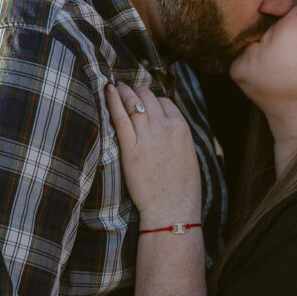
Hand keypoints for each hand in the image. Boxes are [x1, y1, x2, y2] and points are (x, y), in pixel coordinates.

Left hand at [105, 81, 201, 223]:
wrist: (172, 209)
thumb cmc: (182, 189)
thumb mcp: (188, 156)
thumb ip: (177, 138)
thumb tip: (168, 130)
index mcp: (182, 129)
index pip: (165, 102)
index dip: (153, 100)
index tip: (144, 100)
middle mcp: (166, 128)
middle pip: (148, 98)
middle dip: (137, 92)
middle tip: (126, 89)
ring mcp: (147, 137)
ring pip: (133, 103)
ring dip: (124, 91)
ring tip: (116, 87)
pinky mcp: (130, 148)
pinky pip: (120, 118)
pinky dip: (113, 101)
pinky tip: (108, 91)